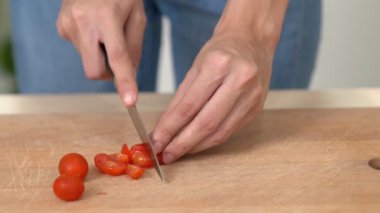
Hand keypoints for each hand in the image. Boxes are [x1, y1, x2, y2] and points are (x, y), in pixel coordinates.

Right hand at [56, 0, 145, 105]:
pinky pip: (80, 49)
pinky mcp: (61, 27)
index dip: (125, 81)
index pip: (117, 57)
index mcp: (107, 16)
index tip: (130, 101)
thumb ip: (134, 47)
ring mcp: (68, 25)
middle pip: (94, 70)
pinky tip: (93, 26)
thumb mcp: (137, 15)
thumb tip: (130, 74)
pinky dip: (91, 45)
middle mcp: (83, 22)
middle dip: (108, 73)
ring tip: (104, 28)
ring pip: (88, 60)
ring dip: (100, 54)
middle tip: (117, 56)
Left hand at [151, 33, 273, 163]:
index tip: (156, 142)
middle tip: (165, 155)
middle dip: (182, 143)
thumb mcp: (195, 68)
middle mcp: (239, 81)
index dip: (169, 128)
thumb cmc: (220, 52)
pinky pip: (229, 131)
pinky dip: (210, 140)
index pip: (188, 106)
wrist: (252, 41)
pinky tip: (197, 144)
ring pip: (220, 132)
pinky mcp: (256, 109)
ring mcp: (252, 97)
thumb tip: (163, 129)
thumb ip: (180, 99)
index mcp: (218, 65)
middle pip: (206, 123)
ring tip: (178, 152)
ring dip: (196, 146)